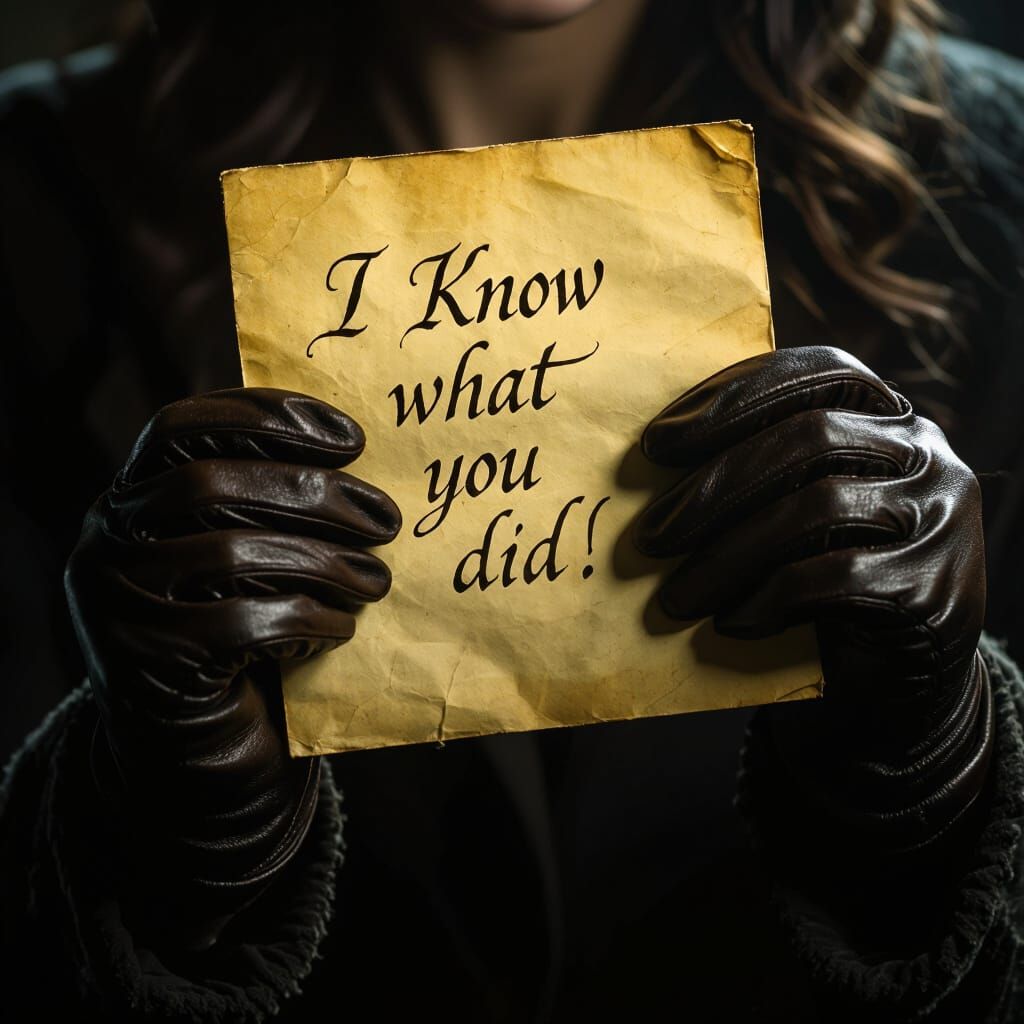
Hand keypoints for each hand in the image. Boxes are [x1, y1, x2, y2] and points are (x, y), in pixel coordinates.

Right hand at [64, 388, 400, 944]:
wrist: (194, 745)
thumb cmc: (236, 634)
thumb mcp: (243, 556)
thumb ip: (266, 506)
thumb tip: (355, 458)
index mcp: (131, 494)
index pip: (185, 425)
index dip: (268, 418)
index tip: (352, 437)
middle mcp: (108, 538)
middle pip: (211, 484)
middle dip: (314, 494)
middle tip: (386, 518)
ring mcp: (116, 601)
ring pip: (229, 553)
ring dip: (323, 562)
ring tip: (377, 579)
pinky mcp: (147, 662)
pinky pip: (241, 625)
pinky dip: (307, 620)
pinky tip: (343, 628)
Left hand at [634, 347, 992, 858]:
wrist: (898, 678)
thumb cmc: (827, 578)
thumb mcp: (798, 509)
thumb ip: (761, 470)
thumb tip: (653, 459)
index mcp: (885, 413)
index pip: (812, 373)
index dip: (731, 399)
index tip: (655, 443)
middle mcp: (924, 450)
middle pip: (808, 439)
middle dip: (714, 488)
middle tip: (650, 537)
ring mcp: (939, 516)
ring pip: (817, 508)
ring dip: (727, 555)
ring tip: (674, 596)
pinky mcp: (934, 585)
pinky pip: (836, 579)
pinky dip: (769, 600)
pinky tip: (728, 623)